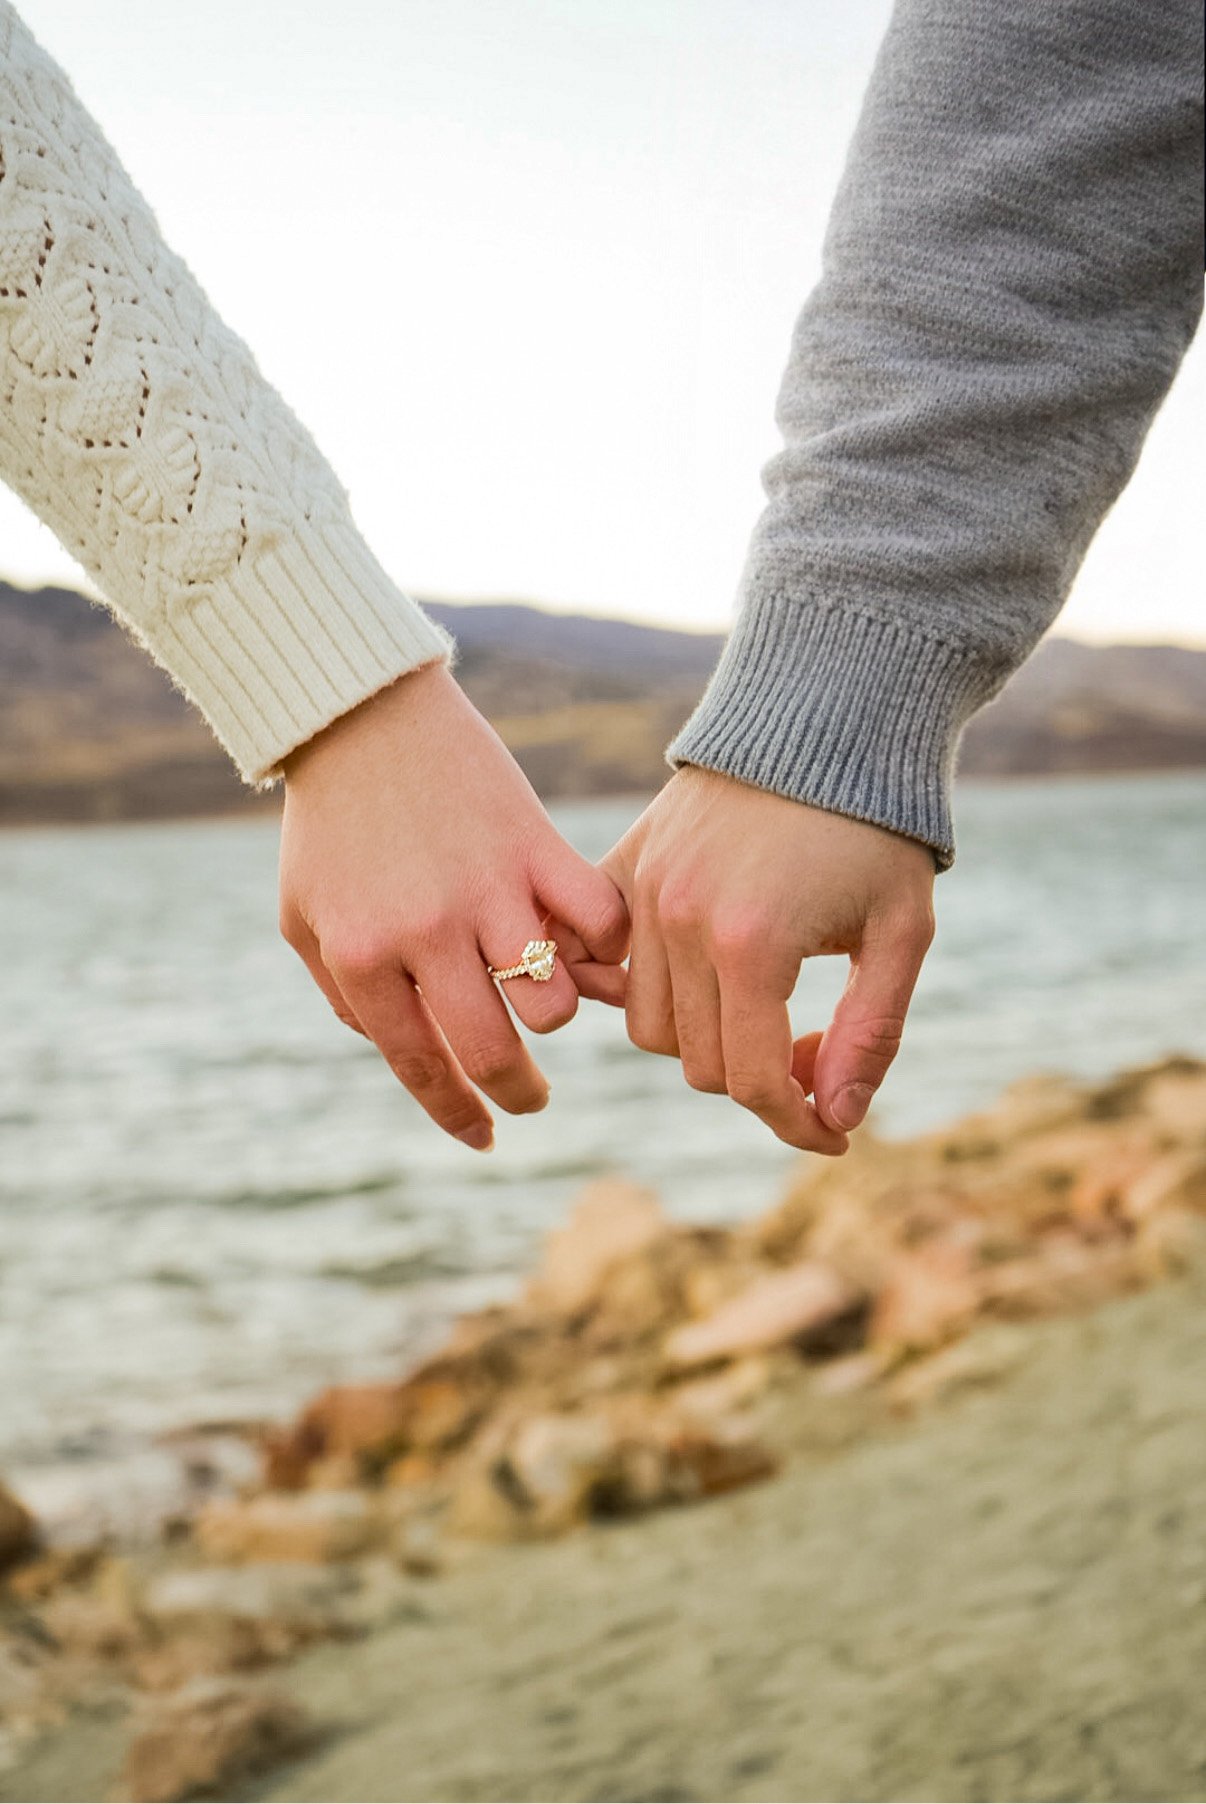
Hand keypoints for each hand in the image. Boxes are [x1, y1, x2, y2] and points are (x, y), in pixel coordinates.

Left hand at [279, 665, 628, 1149]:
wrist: (361, 716)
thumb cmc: (329, 821)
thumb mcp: (305, 917)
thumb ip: (346, 995)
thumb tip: (407, 1052)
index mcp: (362, 957)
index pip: (421, 1065)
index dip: (458, 1114)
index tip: (486, 1139)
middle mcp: (426, 934)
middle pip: (494, 1052)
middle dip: (520, 1093)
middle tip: (530, 1095)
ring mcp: (486, 889)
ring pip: (552, 1002)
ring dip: (555, 1015)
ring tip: (547, 1001)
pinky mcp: (535, 844)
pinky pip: (598, 923)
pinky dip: (608, 946)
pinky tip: (593, 945)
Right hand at [601, 767, 934, 1152]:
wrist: (824, 716)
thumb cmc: (878, 828)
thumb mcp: (902, 933)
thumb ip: (870, 1034)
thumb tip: (837, 1118)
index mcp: (754, 944)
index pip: (752, 1081)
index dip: (796, 1125)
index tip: (833, 1133)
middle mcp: (681, 923)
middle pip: (699, 1064)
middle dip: (761, 1080)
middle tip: (815, 1049)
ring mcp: (645, 894)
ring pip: (648, 1026)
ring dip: (705, 1038)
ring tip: (764, 1007)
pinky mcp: (626, 866)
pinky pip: (608, 962)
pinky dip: (641, 987)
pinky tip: (702, 978)